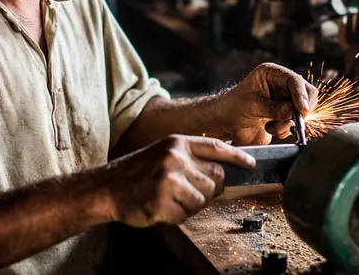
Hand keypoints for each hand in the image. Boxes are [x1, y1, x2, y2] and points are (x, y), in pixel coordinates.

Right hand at [104, 135, 254, 226]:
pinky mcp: (161, 201)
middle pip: (216, 179)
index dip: (237, 157)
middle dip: (208, 190)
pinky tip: (160, 207)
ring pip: (203, 201)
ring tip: (169, 198)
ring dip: (189, 205)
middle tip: (187, 191)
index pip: (217, 148)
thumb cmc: (138, 172)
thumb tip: (222, 171)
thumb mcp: (164, 153)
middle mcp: (175, 158)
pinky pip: (185, 215)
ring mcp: (169, 179)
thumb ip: (191, 158)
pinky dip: (175, 216)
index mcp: (178, 143)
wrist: (107, 187)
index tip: (251, 164)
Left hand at [216, 63, 317, 144]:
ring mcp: (284, 99)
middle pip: (307, 93)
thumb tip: (292, 111)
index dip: (301, 95)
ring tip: (272, 127)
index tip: (302, 111)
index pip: (294, 80)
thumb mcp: (251, 106)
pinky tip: (270, 129)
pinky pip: (296, 122)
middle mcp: (281, 84)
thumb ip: (273, 109)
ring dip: (290, 123)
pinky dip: (286, 129)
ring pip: (303, 110)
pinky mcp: (285, 114)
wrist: (226, 123)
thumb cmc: (233, 108)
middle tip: (296, 121)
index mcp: (272, 73)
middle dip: (301, 110)